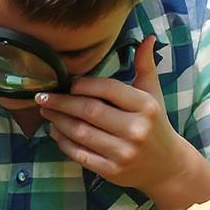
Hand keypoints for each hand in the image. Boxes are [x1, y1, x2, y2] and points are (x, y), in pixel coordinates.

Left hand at [37, 39, 206, 199]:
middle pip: (89, 111)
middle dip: (61, 102)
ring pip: (81, 133)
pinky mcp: (112, 171)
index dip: (83, 84)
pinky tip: (55, 132)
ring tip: (46, 111)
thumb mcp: (153, 94)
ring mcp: (123, 153)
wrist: (167, 166)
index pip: (108, 89)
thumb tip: (146, 38)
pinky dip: (63, 142)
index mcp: (145, 106)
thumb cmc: (155, 124)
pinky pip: (80, 154)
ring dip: (58, 121)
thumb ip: (145, 66)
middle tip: (43, 96)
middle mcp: (136, 130)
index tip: (68, 82)